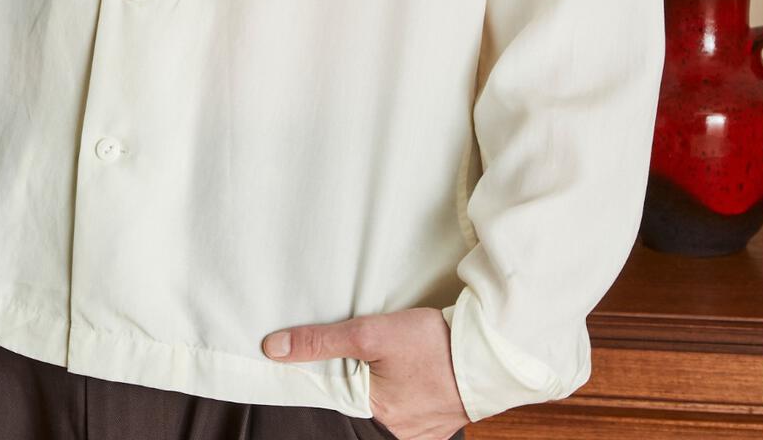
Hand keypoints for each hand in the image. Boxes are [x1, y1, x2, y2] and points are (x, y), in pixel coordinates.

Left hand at [261, 305, 469, 439]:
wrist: (490, 353)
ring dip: (379, 388)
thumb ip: (321, 342)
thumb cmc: (433, 343)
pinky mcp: (438, 423)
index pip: (332, 402)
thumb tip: (273, 348)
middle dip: (354, 384)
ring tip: (388, 365)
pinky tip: (407, 375)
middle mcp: (396, 434)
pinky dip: (401, 394)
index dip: (322, 379)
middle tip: (362, 361)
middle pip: (358, 407)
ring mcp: (419, 432)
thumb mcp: (371, 332)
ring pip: (383, 409)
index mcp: (375, 417)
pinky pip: (408, 412)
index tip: (311, 364)